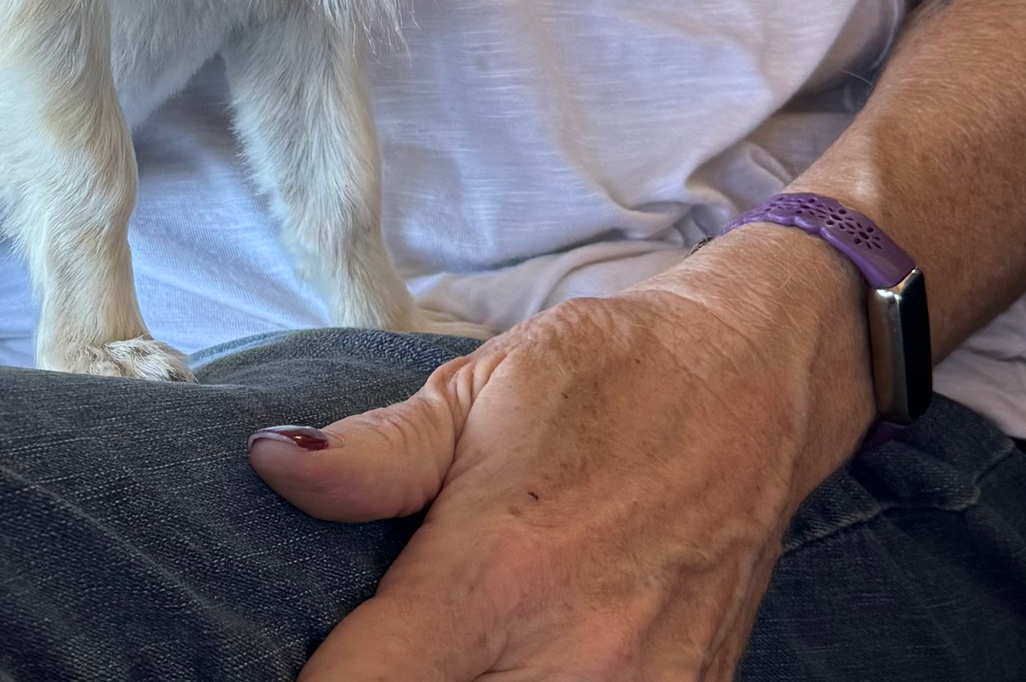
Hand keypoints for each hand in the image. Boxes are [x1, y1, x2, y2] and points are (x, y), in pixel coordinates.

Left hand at [250, 229, 874, 679]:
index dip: (311, 678)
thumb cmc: (605, 375)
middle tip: (375, 644)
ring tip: (433, 649)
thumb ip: (375, 455)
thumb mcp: (479, 388)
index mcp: (494, 576)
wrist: (755, 383)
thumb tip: (270, 466)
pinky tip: (505, 658)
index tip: (296, 655)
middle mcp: (569, 661)